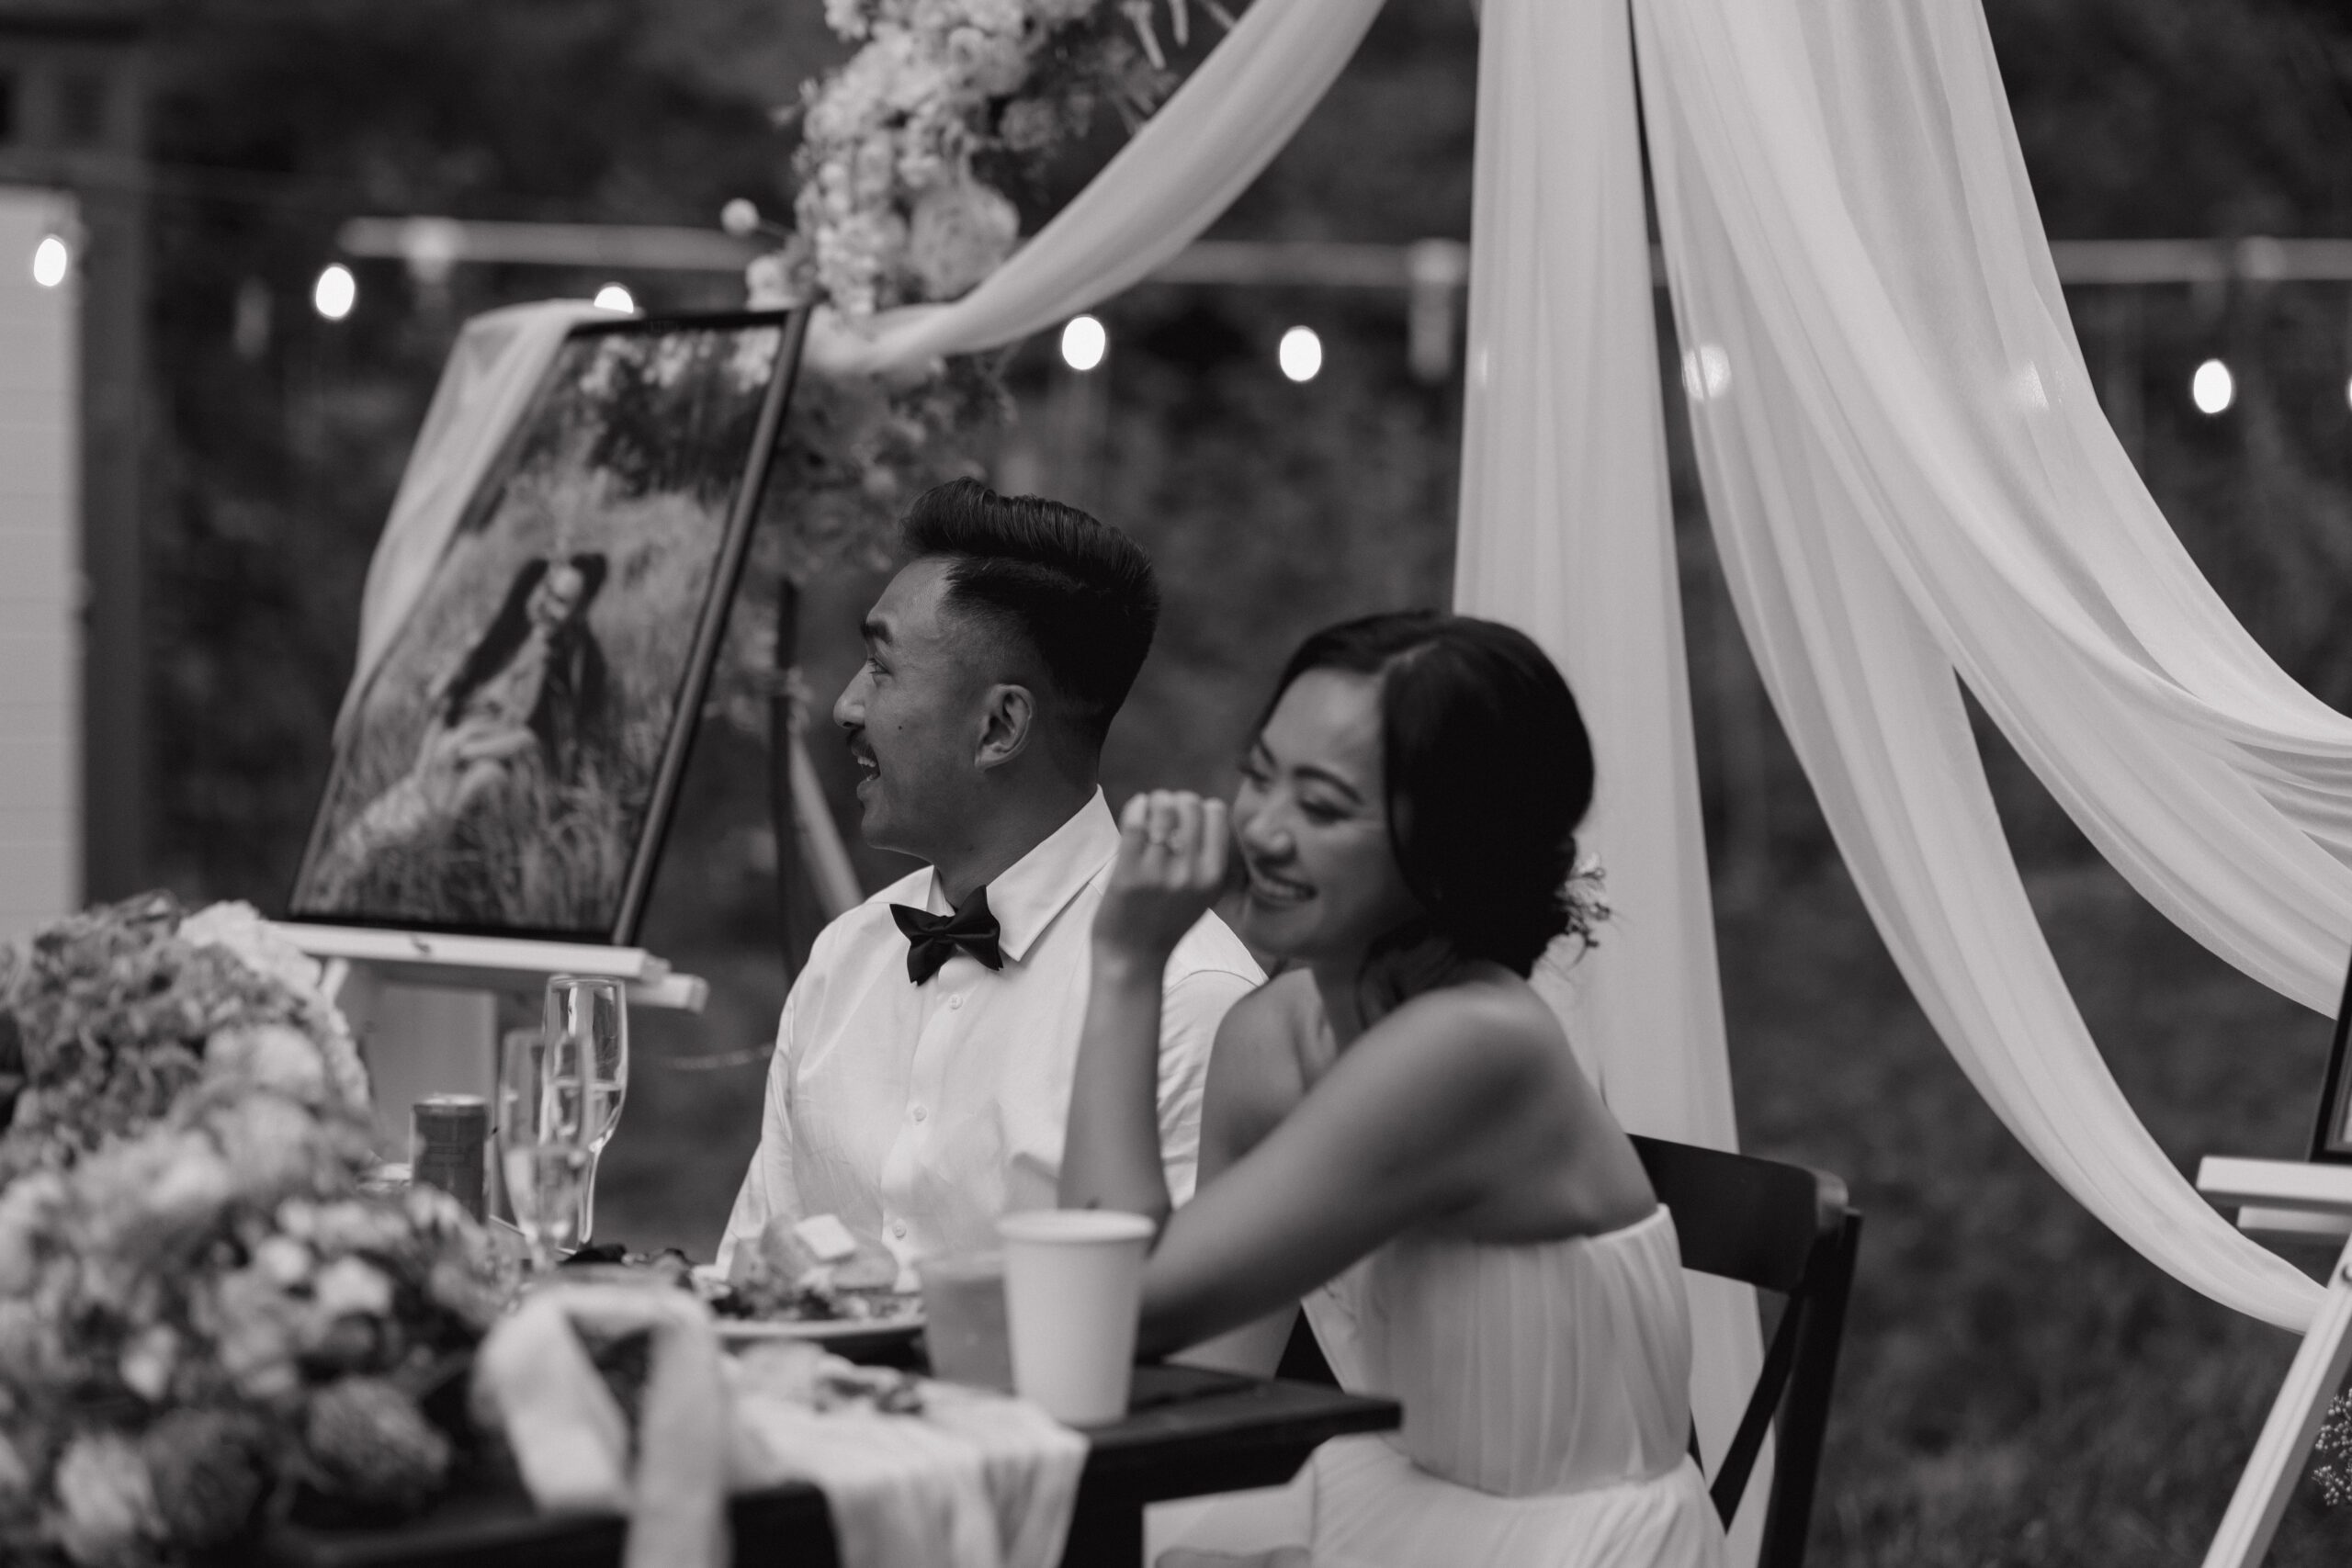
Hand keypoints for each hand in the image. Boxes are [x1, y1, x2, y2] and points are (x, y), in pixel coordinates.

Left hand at [1094, 790, 1229, 965]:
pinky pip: (1135, 822)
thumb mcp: (1202, 894)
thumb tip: (1199, 807)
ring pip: (1162, 807)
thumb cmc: (1166, 923)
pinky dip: (1134, 807)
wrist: (1134, 959)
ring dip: (1152, 801)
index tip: (1183, 819)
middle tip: (1160, 813)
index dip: (1198, 807)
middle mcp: (1192, 873)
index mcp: (1214, 875)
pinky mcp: (1129, 874)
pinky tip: (1134, 810)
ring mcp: (1160, 873)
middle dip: (1173, 800)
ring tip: (1145, 811)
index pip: (1216, 812)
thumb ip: (1206, 857)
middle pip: (1189, 803)